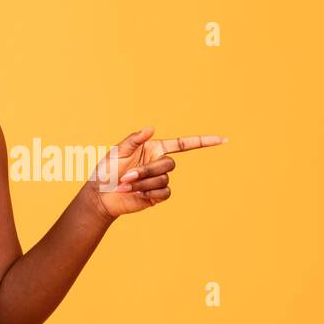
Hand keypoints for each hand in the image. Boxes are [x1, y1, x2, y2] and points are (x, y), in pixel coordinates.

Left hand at [86, 127, 227, 220]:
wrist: (101, 195)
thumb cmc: (107, 170)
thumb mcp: (118, 151)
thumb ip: (134, 139)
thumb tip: (151, 128)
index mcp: (154, 148)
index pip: (183, 144)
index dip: (203, 141)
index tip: (222, 139)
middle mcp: (159, 162)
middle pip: (170, 164)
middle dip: (147, 171)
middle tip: (127, 177)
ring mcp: (159, 180)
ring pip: (164, 179)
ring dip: (143, 183)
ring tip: (124, 186)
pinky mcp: (157, 195)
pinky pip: (164, 192)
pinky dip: (148, 193)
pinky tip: (136, 194)